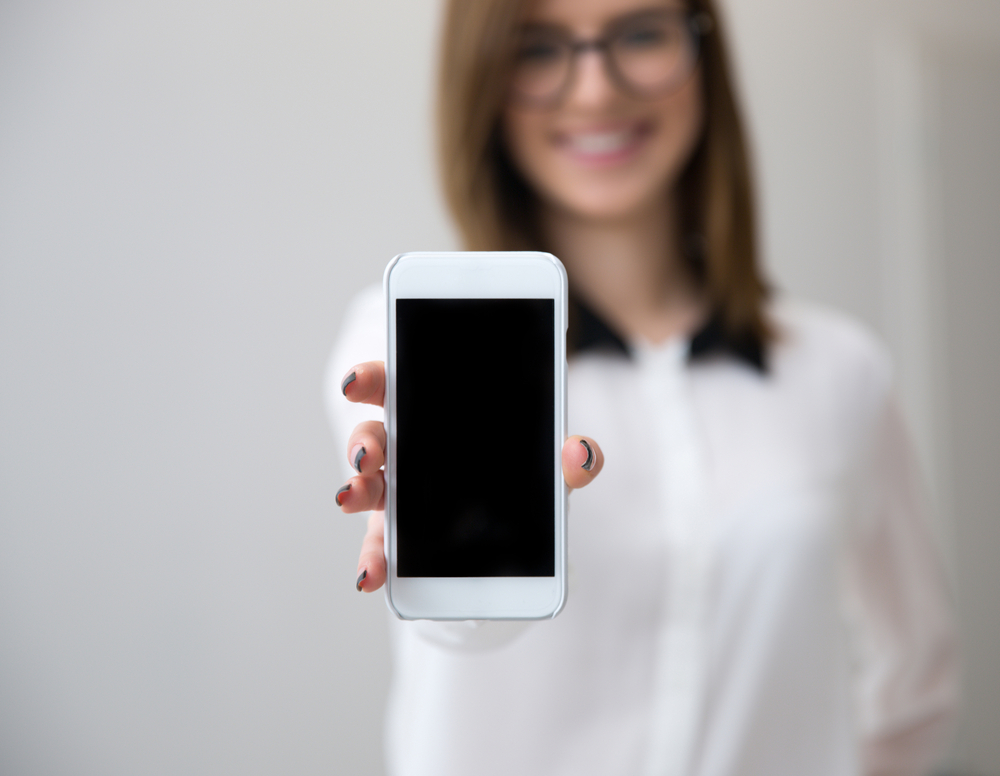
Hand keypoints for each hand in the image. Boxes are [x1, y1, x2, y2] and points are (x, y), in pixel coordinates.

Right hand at [336, 361, 603, 591]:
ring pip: (368, 488)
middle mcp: (405, 451)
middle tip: (368, 453)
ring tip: (351, 498)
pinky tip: (370, 576)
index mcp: (431, 415)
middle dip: (364, 442)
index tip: (356, 383)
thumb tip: (581, 452)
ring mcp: (397, 495)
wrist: (510, 533)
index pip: (394, 386)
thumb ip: (567, 460)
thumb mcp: (545, 467)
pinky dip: (373, 561)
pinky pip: (380, 548)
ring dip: (357, 492)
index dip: (371, 379)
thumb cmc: (517, 478)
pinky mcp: (399, 539)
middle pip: (373, 436)